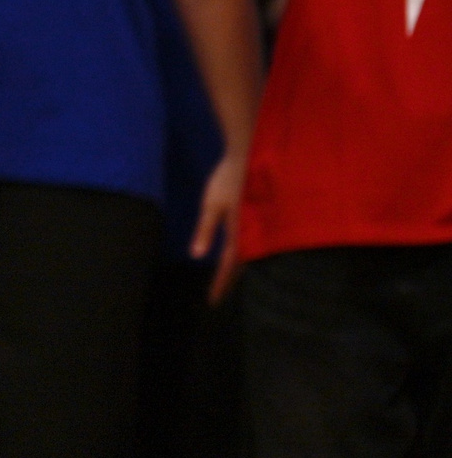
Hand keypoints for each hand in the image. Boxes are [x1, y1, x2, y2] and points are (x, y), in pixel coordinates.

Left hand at [193, 148, 247, 303]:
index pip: (228, 266)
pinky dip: (250, 254)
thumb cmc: (228, 179)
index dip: (220, 284)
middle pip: (241, 265)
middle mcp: (252, 234)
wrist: (251, 156)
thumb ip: (205, 230)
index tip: (212, 301)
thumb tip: (196, 255)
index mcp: (239, 233)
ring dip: (239, 269)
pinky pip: (257, 243)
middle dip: (230, 280)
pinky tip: (246, 257)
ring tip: (230, 282)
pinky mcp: (262, 218)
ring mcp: (259, 227)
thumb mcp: (211, 204)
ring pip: (251, 256)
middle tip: (220, 296)